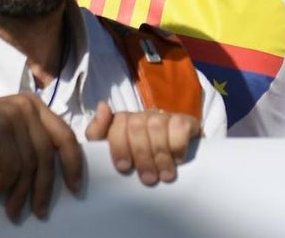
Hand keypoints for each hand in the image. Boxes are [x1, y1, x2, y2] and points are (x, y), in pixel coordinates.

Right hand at [0, 93, 83, 221]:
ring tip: (12, 210)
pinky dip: (4, 185)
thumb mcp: (6, 135)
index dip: (74, 163)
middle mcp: (24, 105)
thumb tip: (61, 170)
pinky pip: (12, 168)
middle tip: (40, 211)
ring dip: (21, 194)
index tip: (75, 188)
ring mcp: (9, 115)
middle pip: (48, 154)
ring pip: (30, 165)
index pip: (65, 135)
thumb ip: (30, 141)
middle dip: (46, 187)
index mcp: (31, 103)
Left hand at [84, 102, 199, 184]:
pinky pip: (180, 126)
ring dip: (160, 154)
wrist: (175, 168)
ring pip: (157, 125)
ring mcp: (165, 117)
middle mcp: (144, 115)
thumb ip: (98, 133)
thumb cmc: (138, 163)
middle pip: (137, 125)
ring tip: (164, 176)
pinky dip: (178, 145)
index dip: (119, 145)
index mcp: (125, 121)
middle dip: (141, 154)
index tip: (124, 168)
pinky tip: (177, 160)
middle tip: (148, 178)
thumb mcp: (114, 154)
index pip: (118, 122)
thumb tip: (102, 106)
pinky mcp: (186, 121)